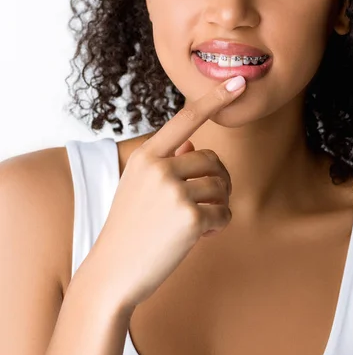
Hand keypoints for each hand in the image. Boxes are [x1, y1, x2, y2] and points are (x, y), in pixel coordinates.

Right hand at [87, 75, 246, 311]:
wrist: (112, 273)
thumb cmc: (128, 229)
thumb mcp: (139, 188)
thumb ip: (166, 162)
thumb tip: (192, 143)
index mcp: (146, 156)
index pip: (186, 119)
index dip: (214, 99)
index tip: (238, 82)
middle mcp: (159, 168)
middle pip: (213, 160)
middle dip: (217, 181)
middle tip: (205, 203)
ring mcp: (174, 192)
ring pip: (222, 187)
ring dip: (218, 205)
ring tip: (198, 222)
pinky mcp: (190, 218)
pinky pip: (224, 213)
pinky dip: (219, 226)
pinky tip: (200, 237)